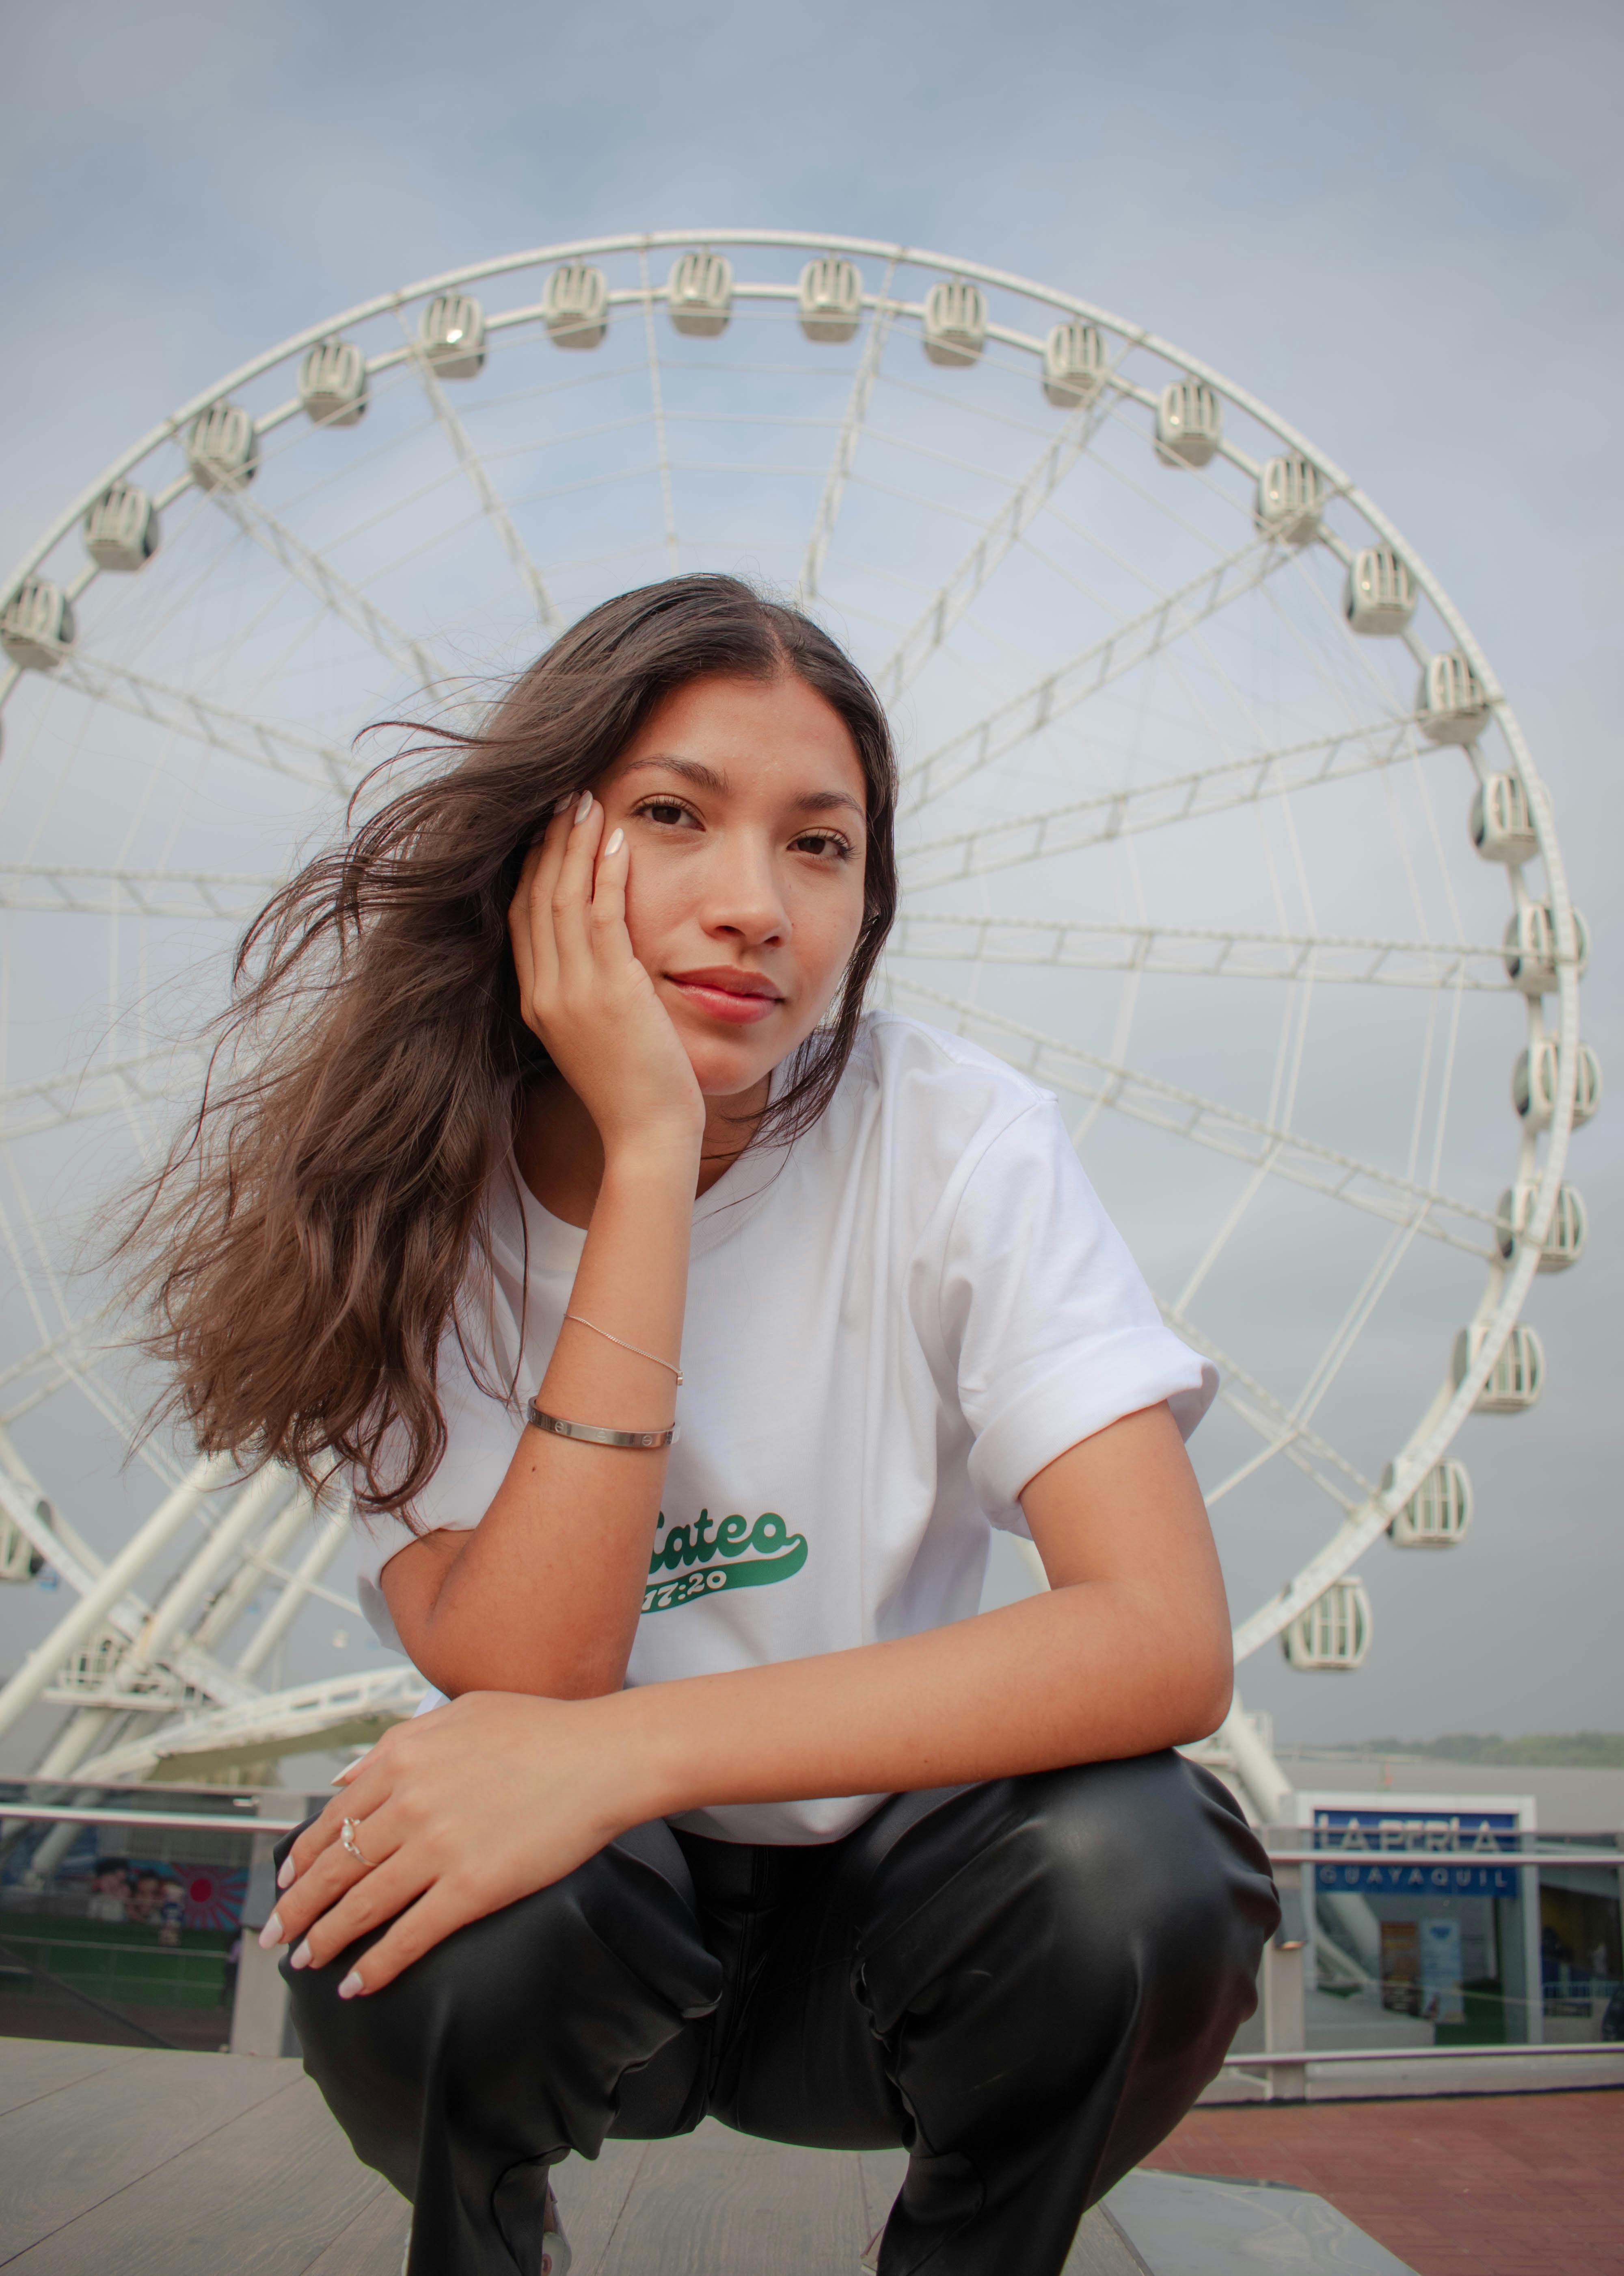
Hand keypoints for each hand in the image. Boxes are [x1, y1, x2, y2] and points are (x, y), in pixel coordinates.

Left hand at [262, 1691, 650, 1993]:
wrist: (599, 1756)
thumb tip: (347, 1777)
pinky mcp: (471, 1889)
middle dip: (297, 1909)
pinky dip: (376, 1966)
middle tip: (277, 1936)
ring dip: (326, 1940)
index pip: (331, 1821)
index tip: (285, 1884)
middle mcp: (409, 1805)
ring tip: (307, 1962)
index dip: (300, 1860)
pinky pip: (410, 1936)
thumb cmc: (538, 1730)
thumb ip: (396, 1745)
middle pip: (334, 1868)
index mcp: (401, 1761)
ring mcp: (438, 1850)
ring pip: (361, 1906)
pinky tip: (357, 1984)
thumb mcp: (456, 1715)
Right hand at [509, 793, 702, 1156]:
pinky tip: (616, 840)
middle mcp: (544, 992)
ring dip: (574, 845)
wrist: (646, 1134)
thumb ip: (588, 991)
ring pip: (563, 899)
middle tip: (563, 797)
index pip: (522, 919)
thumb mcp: (596, 1033)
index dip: (530, 868)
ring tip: (587, 801)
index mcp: (536, 1002)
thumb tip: (603, 955)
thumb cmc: (634, 1089)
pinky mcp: (609, 991)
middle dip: (547, 843)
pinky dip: (606, 873)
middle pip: (534, 898)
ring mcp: (572, 991)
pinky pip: (601, 916)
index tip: (545, 829)